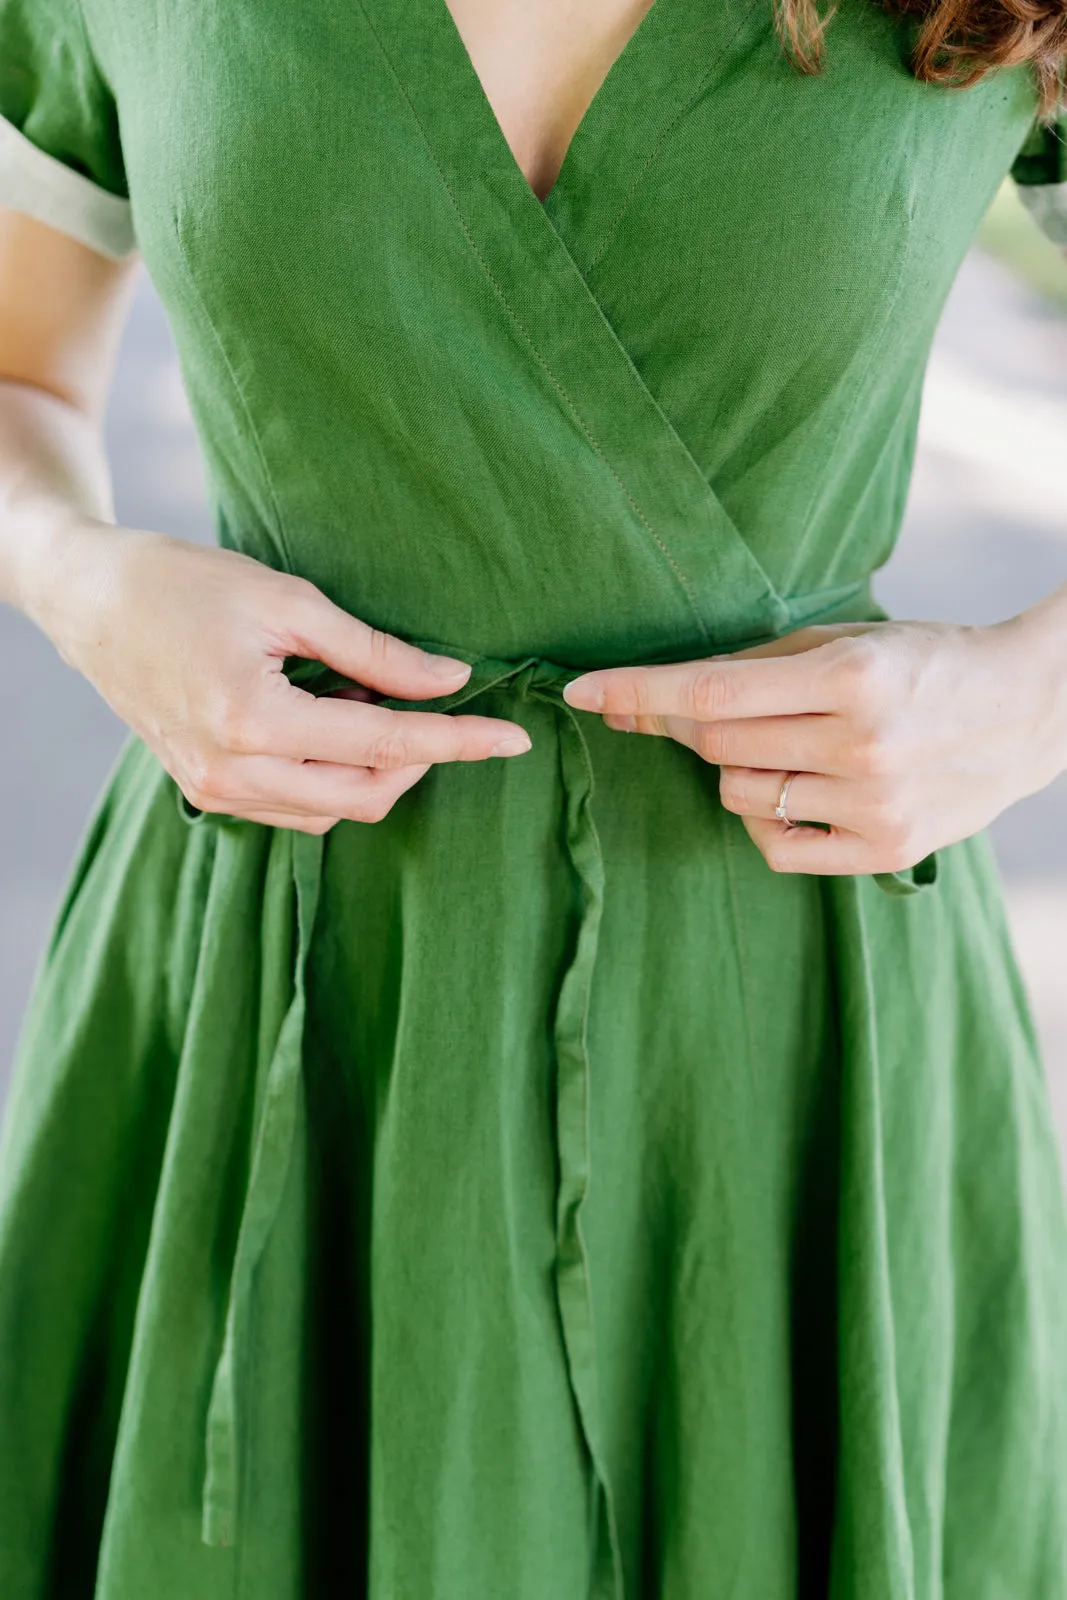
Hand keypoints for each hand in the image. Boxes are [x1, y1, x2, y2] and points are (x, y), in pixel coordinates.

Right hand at [47, 521, 530, 832]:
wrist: (90, 600)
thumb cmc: (184, 582)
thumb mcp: (288, 601)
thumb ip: (375, 652)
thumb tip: (451, 681)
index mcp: (254, 720)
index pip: (384, 745)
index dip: (457, 742)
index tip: (514, 740)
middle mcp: (233, 773)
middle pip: (365, 797)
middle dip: (418, 761)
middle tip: (436, 706)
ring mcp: (216, 792)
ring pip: (332, 811)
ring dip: (373, 768)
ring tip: (364, 697)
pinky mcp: (207, 792)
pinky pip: (295, 809)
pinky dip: (333, 776)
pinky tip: (332, 721)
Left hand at [562, 612, 1066, 875]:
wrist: (1029, 711)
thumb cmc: (926, 664)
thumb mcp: (850, 640)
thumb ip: (763, 665)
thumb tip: (664, 694)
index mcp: (852, 678)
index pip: (713, 691)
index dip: (638, 692)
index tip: (580, 691)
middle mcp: (862, 745)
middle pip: (717, 746)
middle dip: (679, 726)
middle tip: (674, 711)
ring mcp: (875, 806)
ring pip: (739, 797)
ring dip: (733, 769)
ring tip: (782, 746)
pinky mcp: (886, 851)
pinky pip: (777, 849)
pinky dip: (764, 820)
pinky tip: (794, 791)